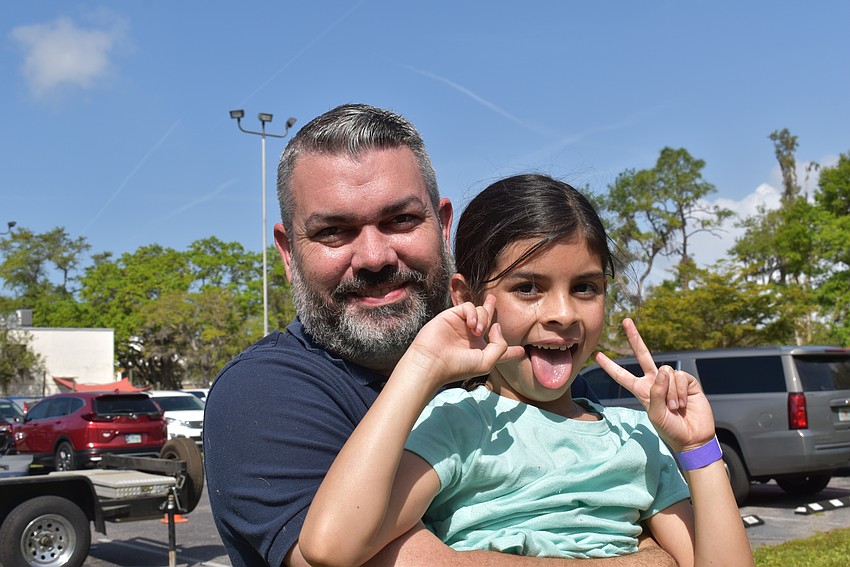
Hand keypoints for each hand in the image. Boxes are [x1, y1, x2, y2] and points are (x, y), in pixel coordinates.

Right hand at [406, 295, 524, 389]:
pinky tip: (470, 324)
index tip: (522, 351)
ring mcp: (462, 326)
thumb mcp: (487, 362)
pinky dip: (472, 313)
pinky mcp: (452, 316)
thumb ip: (500, 346)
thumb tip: (497, 326)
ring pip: (481, 311)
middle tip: (493, 300)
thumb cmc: (459, 366)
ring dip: (483, 319)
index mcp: (482, 351)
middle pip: (487, 321)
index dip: (511, 351)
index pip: (499, 348)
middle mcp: (473, 338)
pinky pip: (468, 306)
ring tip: (476, 331)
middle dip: (491, 311)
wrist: (433, 362)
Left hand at [594, 318, 714, 451]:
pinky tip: (683, 403)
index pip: (622, 375)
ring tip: (675, 408)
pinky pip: (680, 377)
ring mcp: (671, 380)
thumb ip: (656, 392)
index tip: (598, 355)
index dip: (610, 366)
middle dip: (634, 337)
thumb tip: (663, 369)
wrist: (693, 437)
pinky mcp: (687, 381)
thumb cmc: (670, 429)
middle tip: (626, 321)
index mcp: (641, 390)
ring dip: (670, 392)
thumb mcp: (656, 414)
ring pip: (665, 372)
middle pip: (643, 355)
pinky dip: (680, 391)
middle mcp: (654, 381)